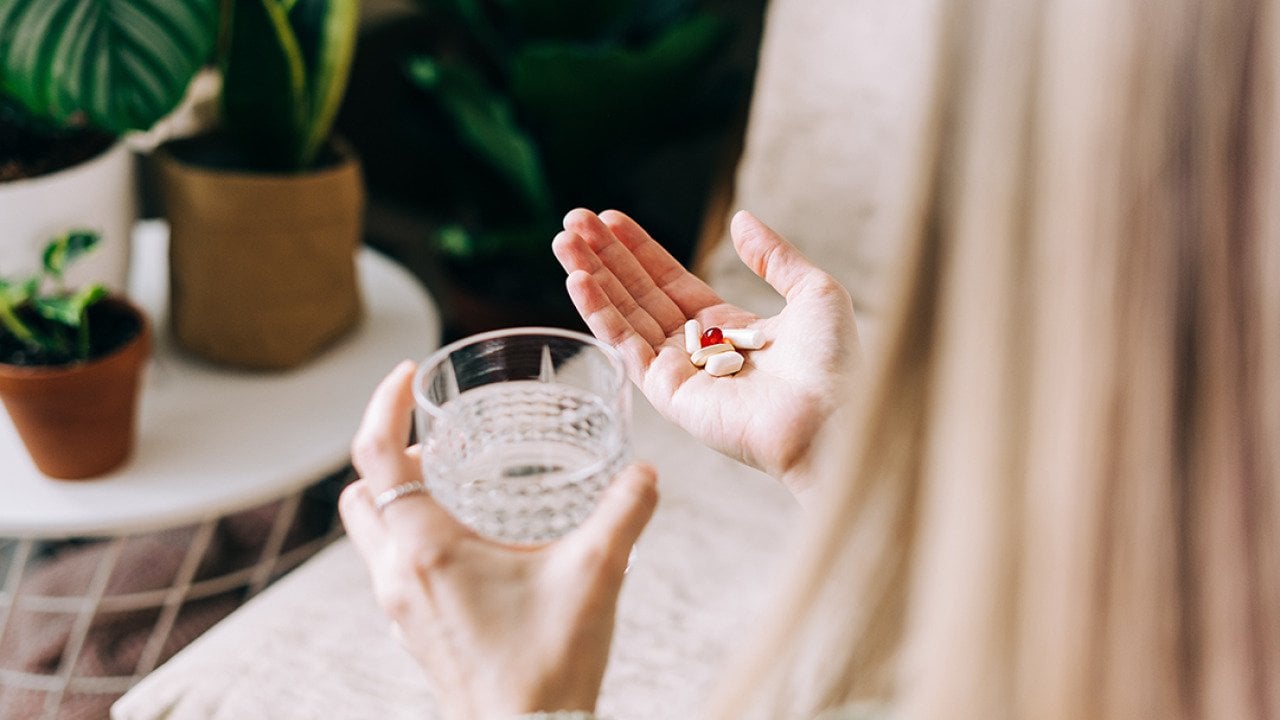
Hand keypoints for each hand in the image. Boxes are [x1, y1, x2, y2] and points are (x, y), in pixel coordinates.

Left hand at [340, 362, 658, 719]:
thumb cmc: (549, 665)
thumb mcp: (596, 574)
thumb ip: (624, 512)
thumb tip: (644, 471)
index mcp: (427, 548)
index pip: (375, 455)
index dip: (383, 404)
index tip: (406, 374)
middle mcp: (398, 575)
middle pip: (360, 493)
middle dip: (388, 453)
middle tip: (435, 435)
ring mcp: (400, 609)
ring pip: (372, 532)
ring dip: (396, 496)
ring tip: (450, 481)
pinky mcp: (415, 631)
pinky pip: (391, 566)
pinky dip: (410, 536)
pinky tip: (467, 543)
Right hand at [553, 209, 859, 498]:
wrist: (833, 418)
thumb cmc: (834, 364)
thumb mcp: (814, 291)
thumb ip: (774, 256)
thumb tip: (741, 219)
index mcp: (730, 329)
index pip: (670, 281)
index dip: (639, 250)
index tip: (610, 220)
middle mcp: (698, 350)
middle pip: (639, 294)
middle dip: (605, 258)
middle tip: (572, 221)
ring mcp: (679, 373)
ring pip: (624, 317)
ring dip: (592, 279)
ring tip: (563, 241)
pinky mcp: (668, 394)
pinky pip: (626, 346)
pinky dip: (599, 314)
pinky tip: (577, 281)